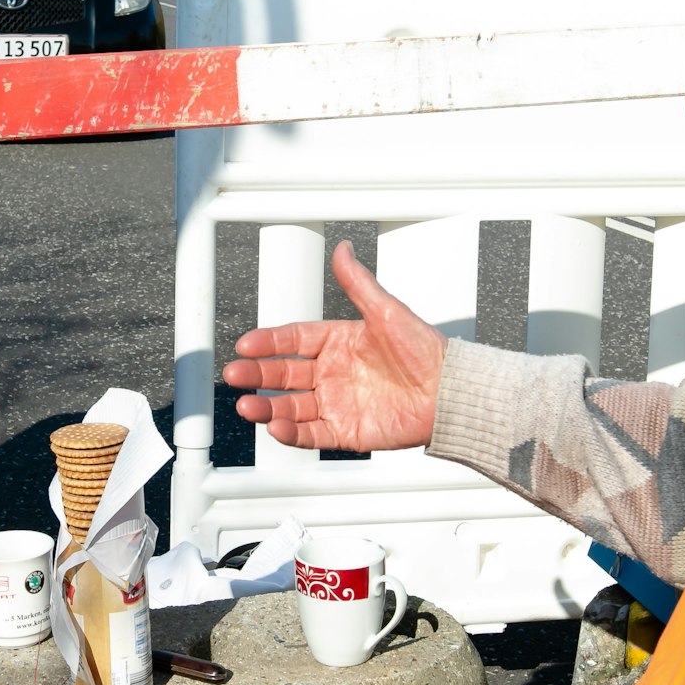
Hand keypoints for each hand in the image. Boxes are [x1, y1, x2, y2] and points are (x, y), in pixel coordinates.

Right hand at [221, 241, 446, 450]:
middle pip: (284, 375)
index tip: (247, 344)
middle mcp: (332, 374)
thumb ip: (358, 283)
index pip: (293, 340)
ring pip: (291, 407)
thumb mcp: (387, 311)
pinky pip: (312, 434)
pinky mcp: (346, 432)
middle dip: (257, 376)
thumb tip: (343, 249)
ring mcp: (337, 404)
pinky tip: (276, 427)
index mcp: (338, 343)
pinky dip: (292, 433)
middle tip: (235, 375)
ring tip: (248, 406)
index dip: (269, 342)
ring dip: (267, 408)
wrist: (449, 392)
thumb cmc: (426, 351)